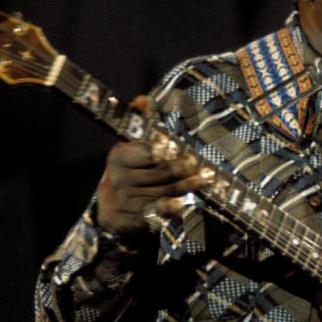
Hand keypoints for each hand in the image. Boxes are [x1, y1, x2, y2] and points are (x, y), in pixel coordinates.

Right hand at [94, 96, 214, 236]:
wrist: (113, 212)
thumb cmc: (130, 172)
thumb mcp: (130, 148)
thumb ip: (139, 123)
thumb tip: (143, 99)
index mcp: (118, 157)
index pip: (143, 152)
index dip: (159, 149)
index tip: (173, 146)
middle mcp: (120, 180)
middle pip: (159, 172)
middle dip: (182, 167)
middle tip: (199, 163)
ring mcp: (129, 203)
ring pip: (166, 191)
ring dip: (189, 185)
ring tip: (208, 178)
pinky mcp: (138, 221)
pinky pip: (160, 213)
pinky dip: (174, 209)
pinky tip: (186, 205)